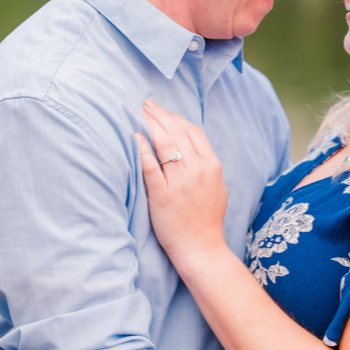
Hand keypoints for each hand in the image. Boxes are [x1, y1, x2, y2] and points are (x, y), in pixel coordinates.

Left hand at [136, 100, 229, 265]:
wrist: (202, 246)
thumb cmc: (207, 219)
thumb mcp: (217, 187)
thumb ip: (206, 165)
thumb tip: (190, 147)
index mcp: (213, 166)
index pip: (194, 132)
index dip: (177, 117)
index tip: (163, 110)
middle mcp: (198, 170)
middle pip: (177, 132)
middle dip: (160, 114)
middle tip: (146, 103)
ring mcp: (180, 182)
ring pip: (164, 144)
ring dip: (150, 124)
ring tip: (139, 113)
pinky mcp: (162, 195)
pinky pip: (150, 166)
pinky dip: (141, 149)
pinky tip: (133, 137)